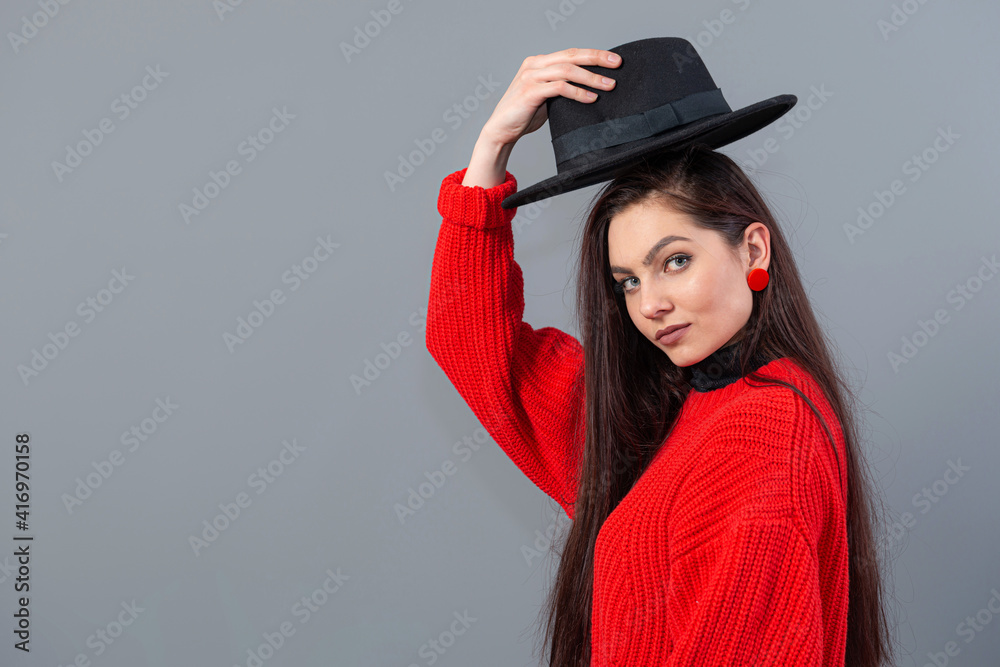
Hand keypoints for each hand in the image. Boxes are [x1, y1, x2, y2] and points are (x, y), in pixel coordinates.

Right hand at [480, 47, 621, 148]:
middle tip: (617, 64)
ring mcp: (531, 77)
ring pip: (567, 70)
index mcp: (539, 62)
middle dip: (597, 58)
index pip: (571, 53)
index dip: (593, 54)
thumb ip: (561, 88)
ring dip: (591, 77)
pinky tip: (591, 98)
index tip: (613, 60)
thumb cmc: (524, 115)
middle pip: (571, 56)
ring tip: (609, 85)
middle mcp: (534, 65)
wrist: (501, 131)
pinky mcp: (530, 92)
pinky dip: (577, 92)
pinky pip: (559, 87)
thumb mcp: (546, 97)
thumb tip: (590, 88)